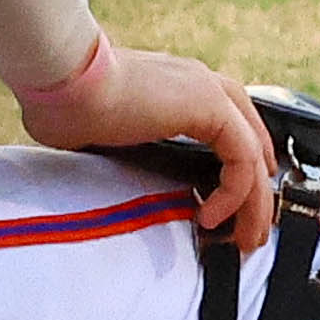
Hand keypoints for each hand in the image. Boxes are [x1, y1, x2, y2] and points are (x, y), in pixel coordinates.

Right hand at [19, 35, 275, 252]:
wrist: (62, 80)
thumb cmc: (66, 104)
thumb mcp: (106, 134)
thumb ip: (128, 151)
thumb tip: (120, 182)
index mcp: (178, 85)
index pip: (231, 126)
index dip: (240, 170)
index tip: (235, 208)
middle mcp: (200, 82)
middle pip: (251, 140)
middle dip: (257, 192)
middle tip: (250, 233)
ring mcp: (207, 90)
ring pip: (253, 154)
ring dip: (254, 203)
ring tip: (242, 239)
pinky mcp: (209, 105)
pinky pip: (241, 159)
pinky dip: (234, 194)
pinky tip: (209, 216)